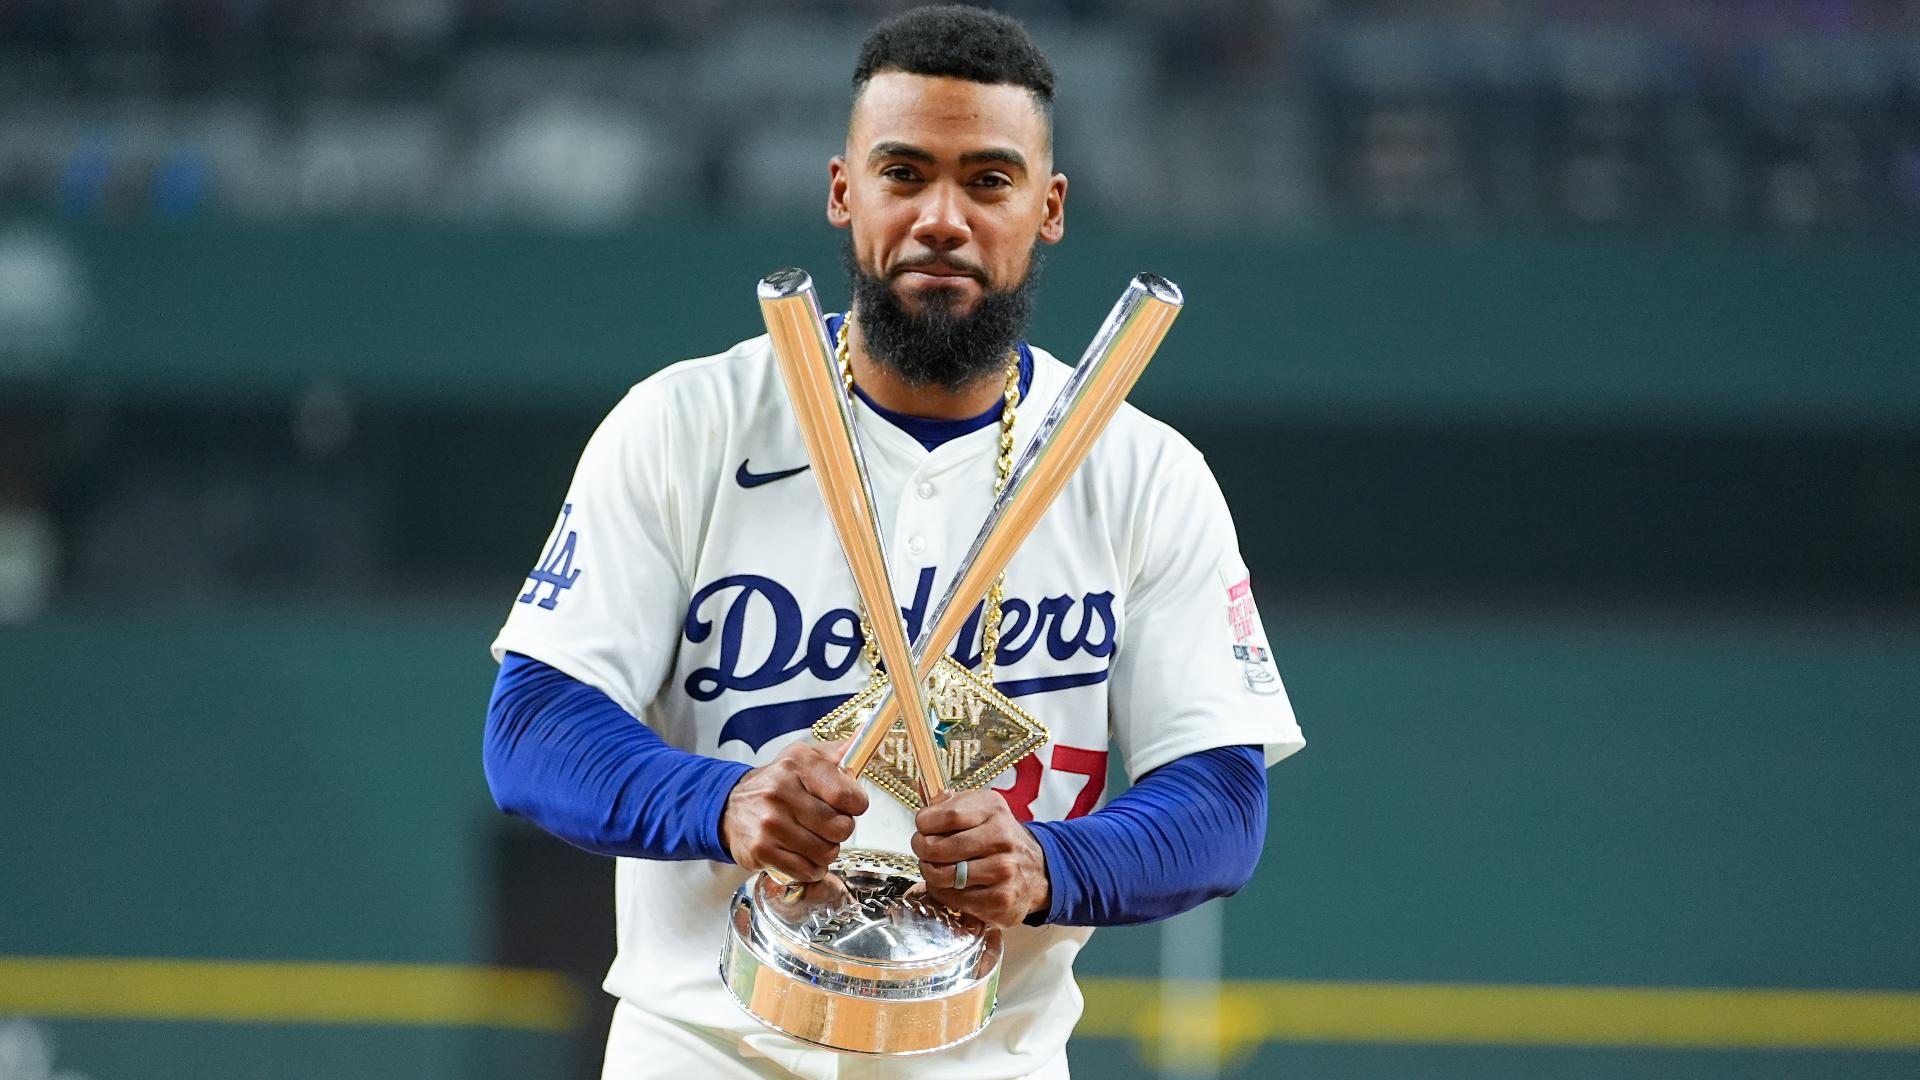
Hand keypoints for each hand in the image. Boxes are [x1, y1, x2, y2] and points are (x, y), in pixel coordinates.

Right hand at [721, 740, 867, 882]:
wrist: (730, 806)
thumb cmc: (778, 783)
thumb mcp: (805, 758)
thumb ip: (838, 752)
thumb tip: (865, 737)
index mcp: (798, 764)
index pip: (847, 796)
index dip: (855, 805)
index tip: (847, 805)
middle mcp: (781, 791)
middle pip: (840, 828)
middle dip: (839, 830)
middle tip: (826, 824)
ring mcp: (769, 823)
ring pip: (826, 853)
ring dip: (825, 851)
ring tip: (812, 839)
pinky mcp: (761, 850)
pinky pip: (806, 870)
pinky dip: (811, 868)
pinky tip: (802, 855)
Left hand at [911, 789, 1050, 927]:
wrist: (1038, 870)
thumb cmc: (998, 838)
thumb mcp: (981, 809)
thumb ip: (950, 802)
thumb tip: (922, 792)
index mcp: (993, 810)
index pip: (947, 815)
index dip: (924, 823)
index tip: (922, 827)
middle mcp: (1002, 838)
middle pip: (939, 847)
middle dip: (922, 850)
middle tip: (924, 851)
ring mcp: (1004, 870)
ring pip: (943, 876)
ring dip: (931, 874)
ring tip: (937, 868)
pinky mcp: (1002, 899)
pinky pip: (955, 898)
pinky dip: (945, 894)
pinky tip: (952, 886)